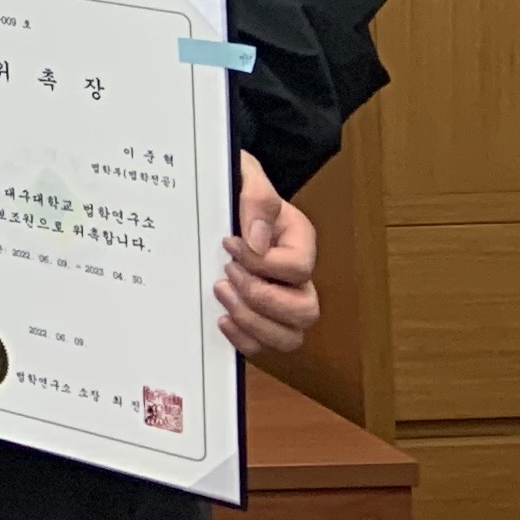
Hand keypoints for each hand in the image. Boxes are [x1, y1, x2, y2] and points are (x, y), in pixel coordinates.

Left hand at [217, 154, 319, 352]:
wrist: (213, 199)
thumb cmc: (232, 186)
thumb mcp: (243, 173)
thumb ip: (256, 196)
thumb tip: (256, 241)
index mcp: (299, 240)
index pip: (300, 267)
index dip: (263, 263)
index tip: (229, 244)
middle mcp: (296, 277)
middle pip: (305, 311)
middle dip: (261, 299)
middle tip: (226, 275)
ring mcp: (280, 301)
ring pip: (289, 337)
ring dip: (252, 322)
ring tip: (221, 292)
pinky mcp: (258, 318)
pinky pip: (263, 347)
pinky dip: (243, 340)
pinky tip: (220, 318)